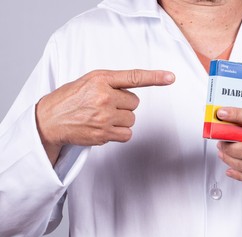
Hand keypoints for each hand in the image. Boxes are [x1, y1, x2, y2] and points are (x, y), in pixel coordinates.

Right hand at [36, 69, 174, 164]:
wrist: (50, 120)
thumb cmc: (69, 99)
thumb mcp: (88, 81)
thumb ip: (111, 82)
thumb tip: (134, 87)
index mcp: (100, 79)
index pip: (133, 77)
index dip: (155, 77)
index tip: (170, 77)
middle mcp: (104, 96)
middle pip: (135, 103)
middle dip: (124, 105)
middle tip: (106, 106)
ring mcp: (104, 116)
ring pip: (132, 119)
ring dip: (122, 120)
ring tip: (103, 117)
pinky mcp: (104, 133)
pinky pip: (127, 134)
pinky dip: (120, 133)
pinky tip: (105, 128)